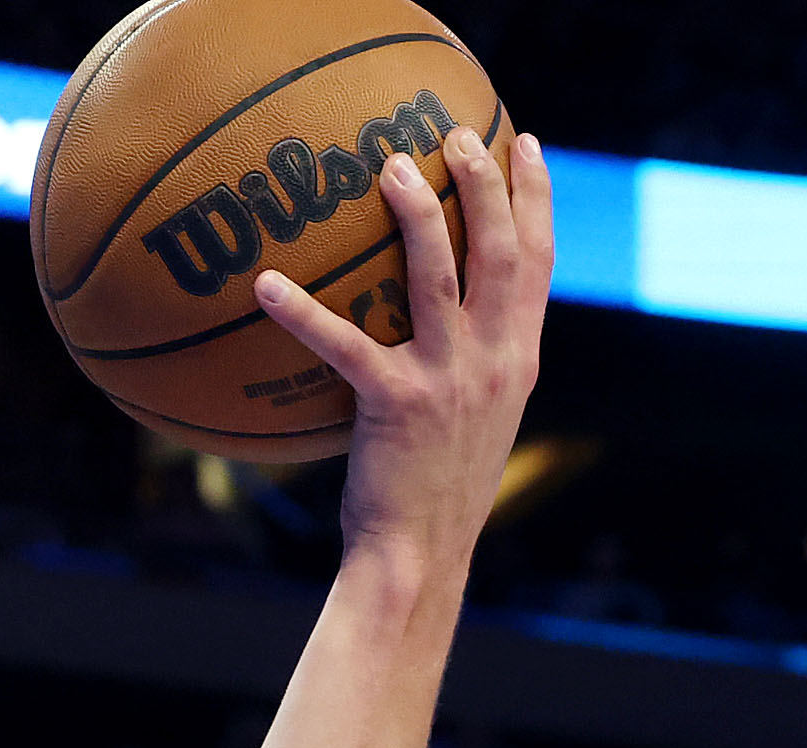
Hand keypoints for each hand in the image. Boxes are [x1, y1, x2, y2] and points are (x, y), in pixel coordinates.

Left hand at [254, 126, 552, 581]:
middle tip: (457, 131)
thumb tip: (438, 324)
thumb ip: (470, 367)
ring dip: (418, 213)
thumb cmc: (434, 493)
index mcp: (518, 360)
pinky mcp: (396, 404)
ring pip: (439, 275)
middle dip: (485, 181)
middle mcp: (495, 361)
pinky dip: (302, 312)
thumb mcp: (473, 423)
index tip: (527, 143)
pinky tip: (266, 284)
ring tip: (390, 167)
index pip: (540, 263)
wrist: (420, 557)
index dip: (537, 198)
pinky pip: (344, 344)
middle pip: (501, 250)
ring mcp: (450, 380)